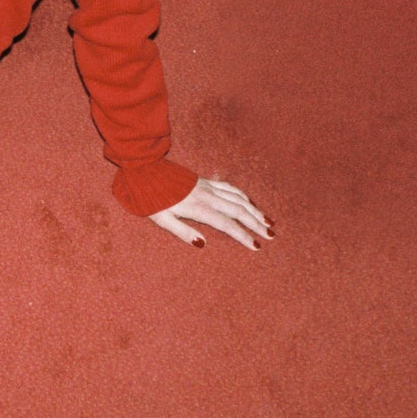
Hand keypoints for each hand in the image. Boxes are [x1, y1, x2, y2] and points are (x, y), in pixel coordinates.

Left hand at [149, 177, 271, 249]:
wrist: (144, 171)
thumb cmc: (150, 200)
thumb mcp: (161, 219)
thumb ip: (181, 232)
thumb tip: (202, 244)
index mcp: (198, 207)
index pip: (227, 224)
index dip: (243, 236)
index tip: (257, 246)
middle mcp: (207, 195)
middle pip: (238, 210)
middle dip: (256, 224)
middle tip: (272, 235)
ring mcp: (208, 186)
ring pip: (238, 198)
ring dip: (254, 210)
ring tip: (269, 221)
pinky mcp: (205, 181)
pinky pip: (230, 188)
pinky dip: (243, 195)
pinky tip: (250, 202)